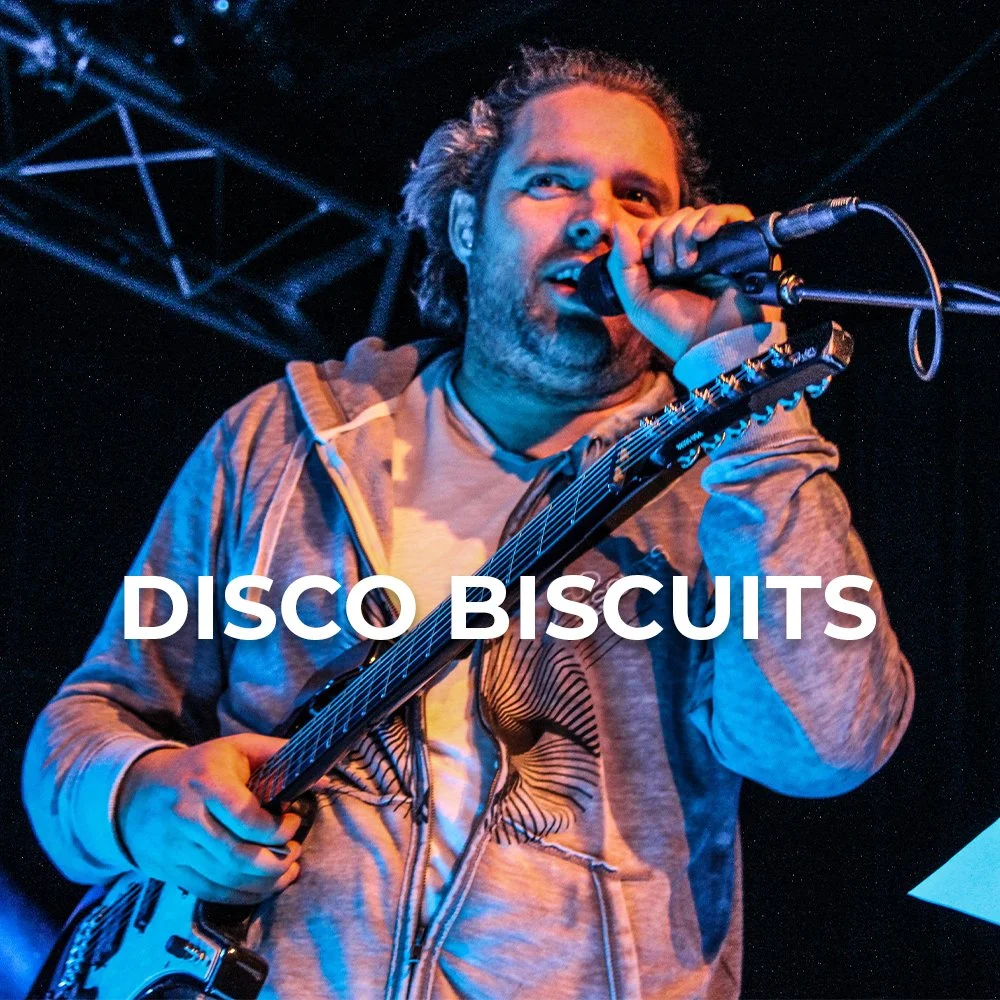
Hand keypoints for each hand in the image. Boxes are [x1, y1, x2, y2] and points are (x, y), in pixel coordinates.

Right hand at [117, 733, 301, 903]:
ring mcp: (177, 849)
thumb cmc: (198, 766)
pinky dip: (242, 895)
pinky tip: (263, 888)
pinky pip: (211, 892)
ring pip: (226, 877)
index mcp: (205, 784)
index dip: (276, 828)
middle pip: (238, 854)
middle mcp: (188, 818)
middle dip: (275, 861)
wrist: (134, 792)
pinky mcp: (171, 871)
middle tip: (294, 854)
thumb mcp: (235, 748)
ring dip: (264, 882)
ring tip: (287, 871)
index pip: (245, 817)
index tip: (292, 824)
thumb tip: (320, 775)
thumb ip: (277, 755)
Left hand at [607, 204, 781, 362]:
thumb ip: (622, 266)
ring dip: (684, 232)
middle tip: (670, 269)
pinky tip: (703, 236)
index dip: (648, 233)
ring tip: (687, 264)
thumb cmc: (675, 328)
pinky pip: (731, 213)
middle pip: (674, 218)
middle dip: (665, 237)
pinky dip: (714, 217)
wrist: (712, 342)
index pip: (654, 226)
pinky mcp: (742, 244)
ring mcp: (717, 247)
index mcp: (667, 262)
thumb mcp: (637, 301)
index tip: (648, 256)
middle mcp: (693, 251)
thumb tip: (617, 226)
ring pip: (698, 214)